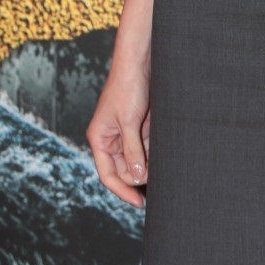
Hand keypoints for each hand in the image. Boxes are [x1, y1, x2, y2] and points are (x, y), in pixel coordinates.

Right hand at [86, 60, 150, 207]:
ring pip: (138, 160)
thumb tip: (137, 177)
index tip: (139, 203)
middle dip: (140, 173)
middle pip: (125, 170)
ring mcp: (126, 134)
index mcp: (100, 140)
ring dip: (150, 162)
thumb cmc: (127, 87)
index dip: (122, 191)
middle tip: (158, 172)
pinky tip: (165, 149)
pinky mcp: (139, 127)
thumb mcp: (128, 120)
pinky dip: (155, 151)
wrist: (140, 62)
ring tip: (163, 159)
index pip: (108, 175)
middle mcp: (111, 140)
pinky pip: (147, 147)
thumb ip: (132, 150)